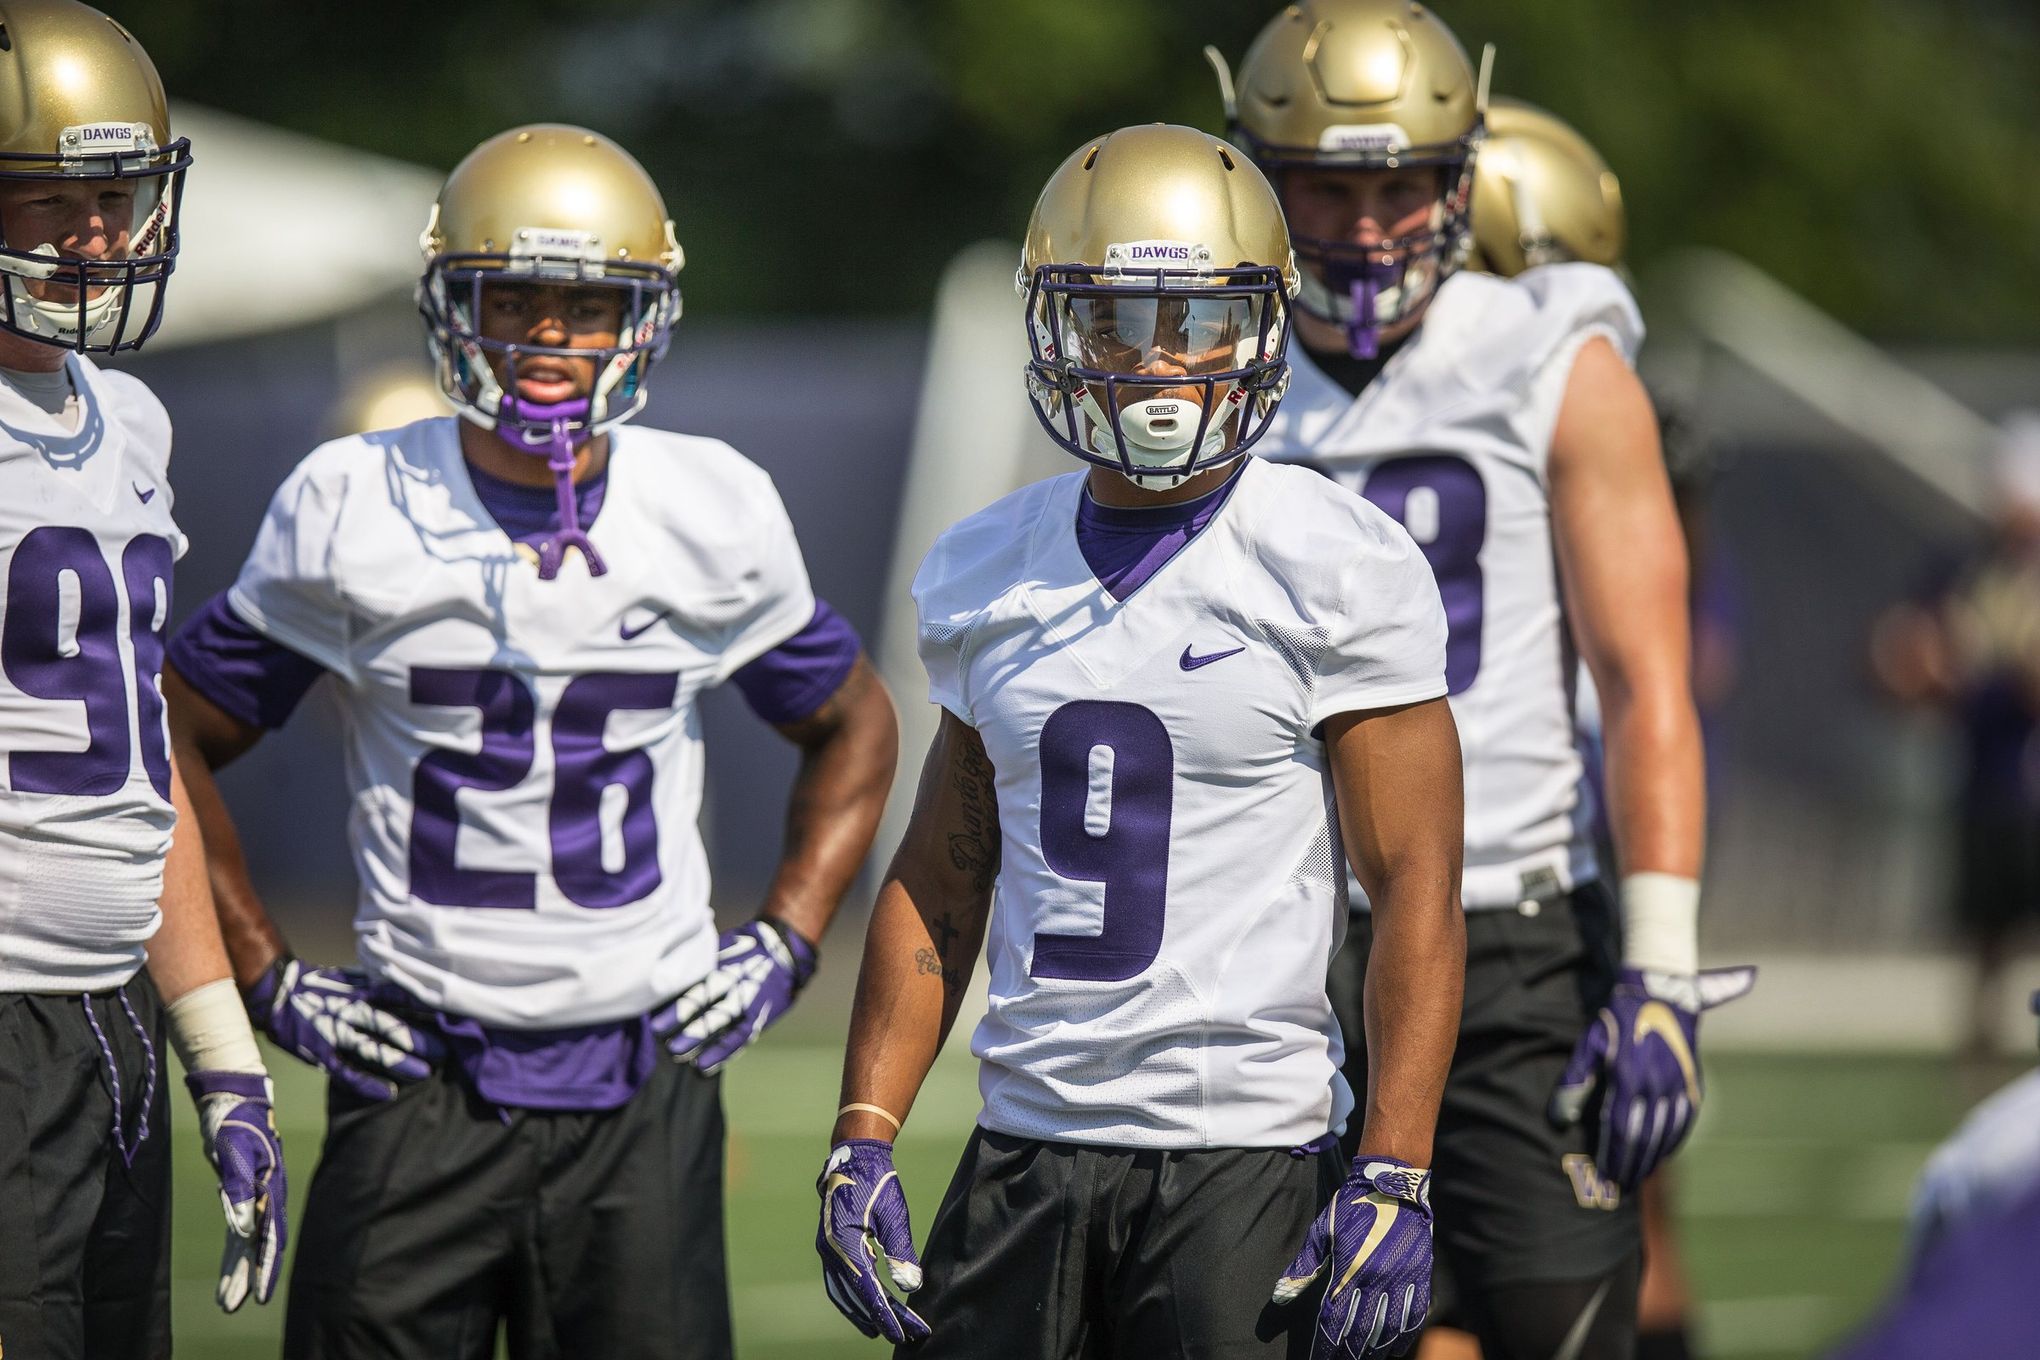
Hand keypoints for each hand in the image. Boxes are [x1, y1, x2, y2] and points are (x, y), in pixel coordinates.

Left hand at [186, 1071, 287, 1311]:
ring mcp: (254, 1195)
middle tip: (237, 1306)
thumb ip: (237, 1192)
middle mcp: (266, 1196)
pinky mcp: (239, 1192)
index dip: (264, 1267)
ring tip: (226, 1301)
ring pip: (247, 1241)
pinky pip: (237, 1229)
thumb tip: (242, 1231)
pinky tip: (229, 1266)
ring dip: (238, 1269)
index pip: (269, 1237)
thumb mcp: (233, 1155)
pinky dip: (233, 1250)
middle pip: (260, 1244)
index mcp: (270, 1189)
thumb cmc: (235, 1122)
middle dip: (250, 1276)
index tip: (258, 1296)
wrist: (233, 1099)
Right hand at [243, 955, 444, 1100]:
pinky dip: (368, 1084)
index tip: (451, 1018)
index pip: (401, 997)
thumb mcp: (355, 978)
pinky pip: (347, 1072)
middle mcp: (352, 1010)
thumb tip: (418, 990)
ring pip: (372, 1050)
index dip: (426, 1009)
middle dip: (420, 1040)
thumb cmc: (324, 985)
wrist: (277, 992)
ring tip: (425, 1073)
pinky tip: (388, 1094)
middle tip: (447, 1052)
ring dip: (400, 1062)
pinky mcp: (321, 1054)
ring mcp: (336, 1033)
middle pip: (392, 1025)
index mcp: (362, 990)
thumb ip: (383, 986)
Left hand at [652, 917, 816, 1073]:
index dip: (678, 1009)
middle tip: (667, 1046)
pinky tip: (704, 1067)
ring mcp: (749, 1007)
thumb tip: (667, 980)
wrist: (785, 953)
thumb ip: (700, 965)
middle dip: (689, 1032)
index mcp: (727, 970)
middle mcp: (738, 990)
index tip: (656, 1022)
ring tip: (679, 1057)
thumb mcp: (722, 949)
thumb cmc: (745, 948)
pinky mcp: (758, 1020)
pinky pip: (739, 1040)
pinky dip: (722, 1055)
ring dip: (701, 1045)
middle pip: (711, 1014)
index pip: (698, 992)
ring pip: (724, 1030)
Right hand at [816, 1139, 929, 1343]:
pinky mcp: (829, 1243)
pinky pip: (838, 1279)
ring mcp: (826, 1247)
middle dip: (879, 1317)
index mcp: (844, 1242)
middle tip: (903, 1336)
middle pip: (856, 1295)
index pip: (868, 1289)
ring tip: (878, 1329)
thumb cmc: (877, 1181)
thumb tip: (910, 1285)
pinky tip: (865, 1302)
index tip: (905, 1333)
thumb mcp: (893, 1213)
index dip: (886, 1314)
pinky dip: (851, 1296)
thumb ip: (900, 1249)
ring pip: (842, 1291)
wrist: (854, 1154)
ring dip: (861, 1311)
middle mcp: (830, 1250)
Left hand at [1274, 1156, 1433, 1357]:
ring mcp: (1402, 1280)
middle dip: (1347, 1353)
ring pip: (1388, 1329)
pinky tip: (1393, 1348)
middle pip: (1361, 1331)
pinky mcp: (1420, 1277)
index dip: (1326, 1345)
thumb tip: (1280, 1296)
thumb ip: (1304, 1266)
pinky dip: (1403, 1337)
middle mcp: (1377, 1280)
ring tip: (1363, 1359)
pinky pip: (1414, 1316)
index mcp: (1350, 1270)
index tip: (1320, 1358)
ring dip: (1374, 1350)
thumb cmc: (1353, 1206)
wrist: (1394, 1183)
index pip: (1334, 1320)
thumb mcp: (1322, 1230)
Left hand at [1550, 965, 1756, 1189]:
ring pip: (1667, 1134)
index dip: (1613, 1157)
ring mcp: (1679, 1085)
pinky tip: (1662, 1154)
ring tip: (1638, 1177)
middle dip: (1631, 1166)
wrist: (1661, 995)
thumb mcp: (1590, 1045)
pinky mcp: (1693, 1083)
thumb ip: (1574, 1083)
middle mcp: (1657, 1086)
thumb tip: (1559, 1120)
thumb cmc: (1616, 1020)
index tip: (1605, 1177)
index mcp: (1629, 1078)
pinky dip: (1674, 1142)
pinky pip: (1685, 1121)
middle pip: (1644, 1138)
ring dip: (1652, 1160)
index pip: (1620, 1130)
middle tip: (1619, 1187)